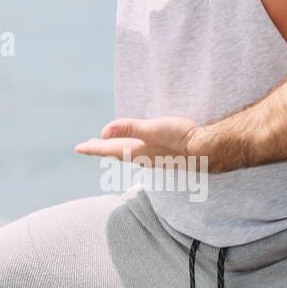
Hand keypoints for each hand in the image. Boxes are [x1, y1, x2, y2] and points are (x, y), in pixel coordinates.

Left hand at [75, 116, 203, 166]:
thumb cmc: (181, 138)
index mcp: (137, 151)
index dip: (93, 147)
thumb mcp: (154, 129)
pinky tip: (137, 148)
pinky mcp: (165, 156)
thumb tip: (103, 131)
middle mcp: (143, 157)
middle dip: (101, 149)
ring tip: (107, 145)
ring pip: (128, 154)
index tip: (78, 148)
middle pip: (116, 152)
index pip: (109, 149)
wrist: (209, 150)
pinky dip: (131, 149)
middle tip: (86, 147)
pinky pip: (140, 154)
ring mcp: (154, 158)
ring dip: (115, 149)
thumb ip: (130, 129)